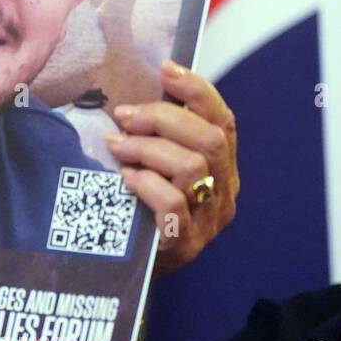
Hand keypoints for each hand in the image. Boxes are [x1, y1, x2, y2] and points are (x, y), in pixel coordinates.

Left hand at [105, 60, 238, 275]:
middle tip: (124, 116)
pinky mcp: (185, 244)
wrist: (129, 271)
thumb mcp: (155, 169)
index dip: (198, 91)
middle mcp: (224, 193)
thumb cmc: (139, 211)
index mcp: (223, 169)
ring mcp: (208, 221)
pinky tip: (125, 178)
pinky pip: (173, 203)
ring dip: (147, 148)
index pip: (224, 121)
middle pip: (209, 139)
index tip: (166, 69)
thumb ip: (159, 140)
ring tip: (116, 146)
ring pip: (193, 166)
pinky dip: (146, 182)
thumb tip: (132, 102)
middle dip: (163, 118)